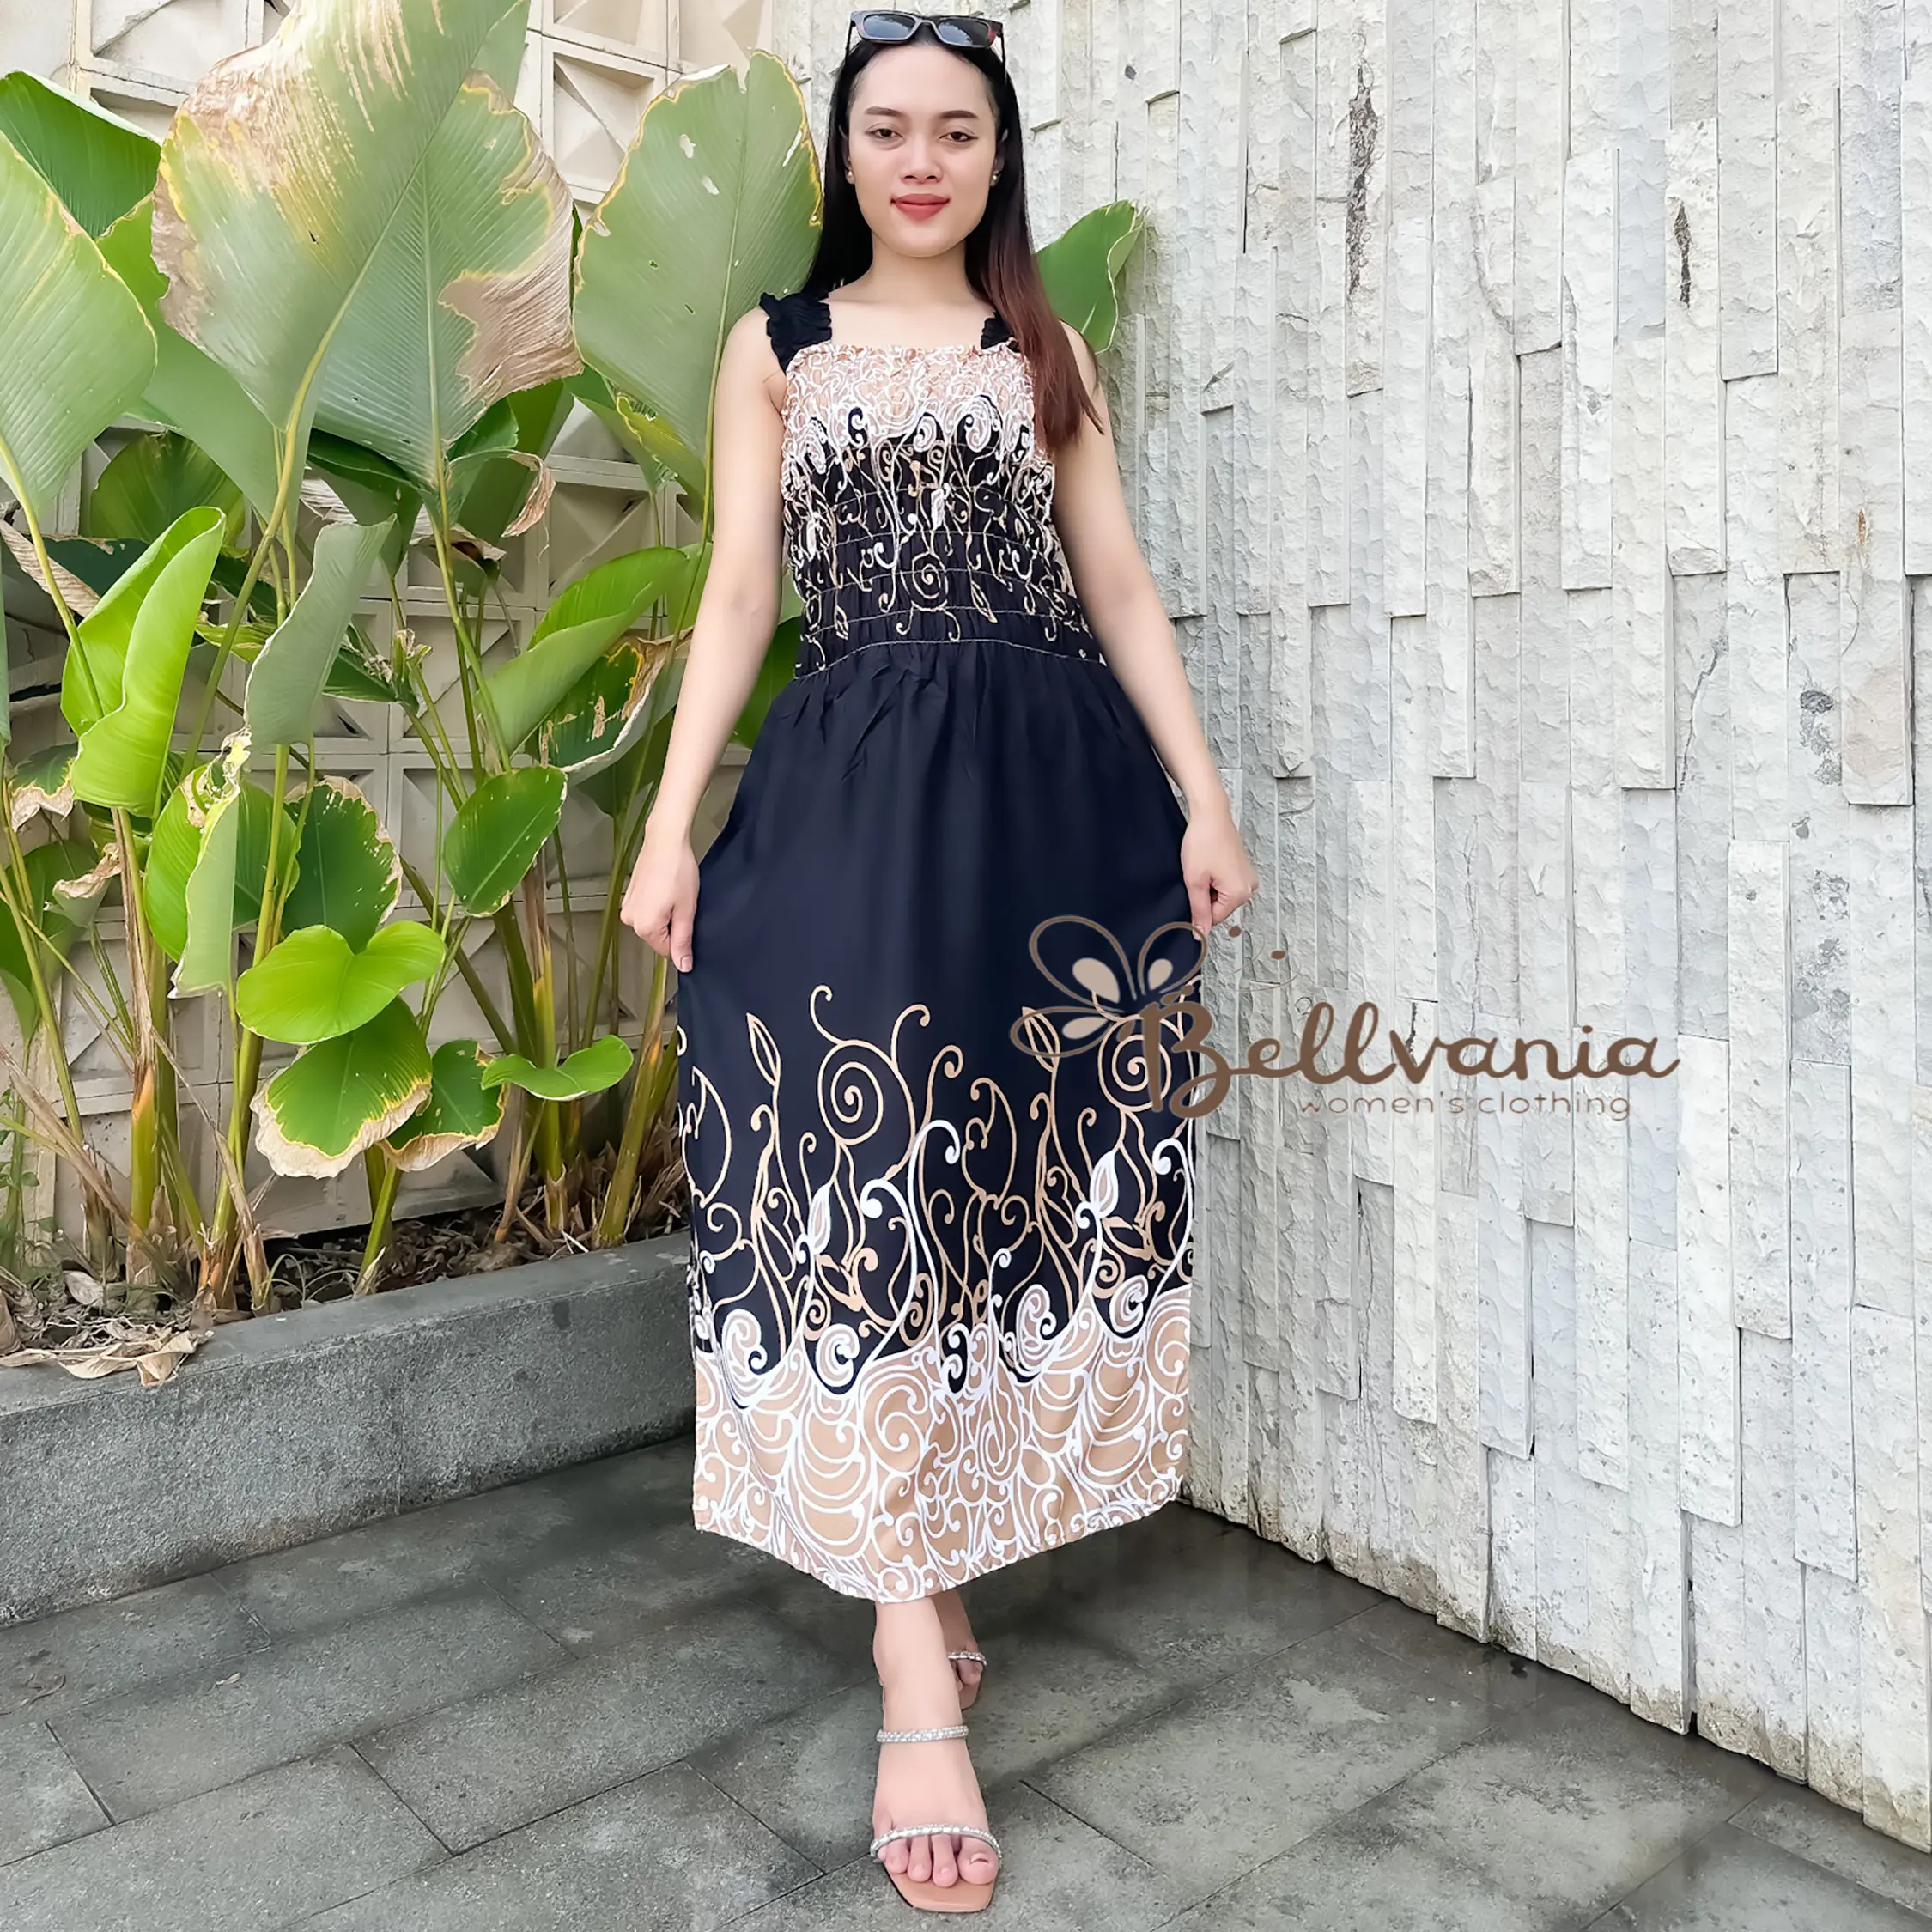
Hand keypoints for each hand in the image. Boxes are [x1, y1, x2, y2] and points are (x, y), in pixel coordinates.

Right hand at [621, 820, 698, 971]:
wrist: (666, 840)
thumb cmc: (678, 871)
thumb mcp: (686, 910)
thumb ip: (683, 941)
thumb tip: (684, 966)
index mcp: (645, 927)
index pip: (667, 950)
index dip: (681, 937)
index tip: (685, 916)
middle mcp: (630, 920)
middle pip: (658, 936)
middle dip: (672, 924)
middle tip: (680, 901)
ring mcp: (627, 907)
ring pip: (652, 923)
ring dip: (664, 913)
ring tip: (671, 892)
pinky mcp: (628, 895)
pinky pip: (645, 910)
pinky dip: (656, 903)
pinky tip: (663, 887)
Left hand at [1181, 800, 1258, 936]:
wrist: (1210, 814)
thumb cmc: (1203, 841)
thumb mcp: (1195, 880)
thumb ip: (1198, 910)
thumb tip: (1200, 933)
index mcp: (1239, 893)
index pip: (1215, 919)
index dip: (1198, 910)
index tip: (1189, 895)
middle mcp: (1249, 888)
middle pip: (1220, 909)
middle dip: (1205, 898)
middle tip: (1196, 877)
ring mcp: (1248, 878)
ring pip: (1222, 897)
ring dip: (1209, 888)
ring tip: (1203, 869)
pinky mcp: (1243, 870)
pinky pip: (1226, 886)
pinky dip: (1215, 880)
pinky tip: (1209, 865)